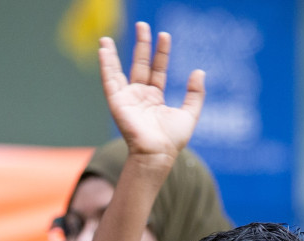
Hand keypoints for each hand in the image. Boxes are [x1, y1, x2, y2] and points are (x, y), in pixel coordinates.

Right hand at [98, 24, 204, 161]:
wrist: (158, 153)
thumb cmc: (172, 140)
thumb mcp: (189, 114)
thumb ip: (195, 93)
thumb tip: (199, 71)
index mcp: (155, 97)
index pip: (158, 69)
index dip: (161, 52)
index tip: (165, 35)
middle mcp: (140, 95)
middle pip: (140, 64)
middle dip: (141, 44)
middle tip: (143, 25)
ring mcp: (127, 98)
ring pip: (119, 70)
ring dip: (114, 53)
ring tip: (109, 36)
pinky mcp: (117, 102)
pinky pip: (109, 80)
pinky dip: (105, 64)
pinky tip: (103, 50)